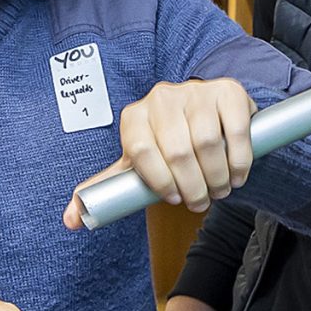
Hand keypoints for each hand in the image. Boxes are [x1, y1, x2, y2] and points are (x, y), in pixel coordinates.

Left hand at [65, 78, 255, 227]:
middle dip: (193, 187)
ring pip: (207, 142)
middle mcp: (161, 98)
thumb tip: (71, 219)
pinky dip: (239, 160)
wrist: (205, 117)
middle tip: (202, 201)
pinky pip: (234, 130)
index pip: (141, 152)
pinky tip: (238, 174)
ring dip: (218, 177)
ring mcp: (196, 91)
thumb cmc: (166, 147)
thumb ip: (109, 189)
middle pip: (177, 151)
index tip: (174, 199)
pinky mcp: (227, 91)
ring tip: (220, 190)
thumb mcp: (137, 166)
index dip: (160, 181)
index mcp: (134, 117)